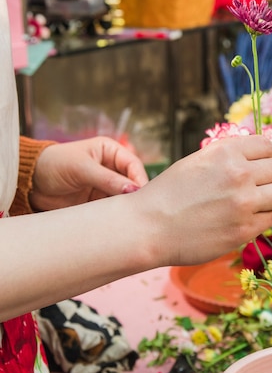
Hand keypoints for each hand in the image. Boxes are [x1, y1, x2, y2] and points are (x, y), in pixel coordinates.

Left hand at [30, 136, 148, 210]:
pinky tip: (116, 220)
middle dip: (135, 194)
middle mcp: (111, 168)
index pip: (133, 165)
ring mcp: (106, 186)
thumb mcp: (82, 168)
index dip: (139, 178)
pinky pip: (112, 208)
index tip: (140, 193)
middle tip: (138, 208)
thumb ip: (108, 179)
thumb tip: (133, 190)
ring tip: (127, 216)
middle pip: (132, 182)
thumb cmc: (54, 165)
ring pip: (124, 197)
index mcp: (111, 152)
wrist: (29, 184)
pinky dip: (115, 214)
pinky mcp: (98, 202)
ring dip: (125, 206)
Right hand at [129, 135, 271, 265]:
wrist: (148, 226)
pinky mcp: (243, 229)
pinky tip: (247, 218)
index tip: (268, 165)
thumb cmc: (170, 193)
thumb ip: (231, 156)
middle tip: (262, 187)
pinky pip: (270, 219)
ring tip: (258, 203)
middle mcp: (238, 173)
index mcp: (227, 152)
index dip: (271, 156)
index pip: (269, 147)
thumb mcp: (200, 161)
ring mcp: (243, 203)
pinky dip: (263, 218)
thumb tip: (263, 157)